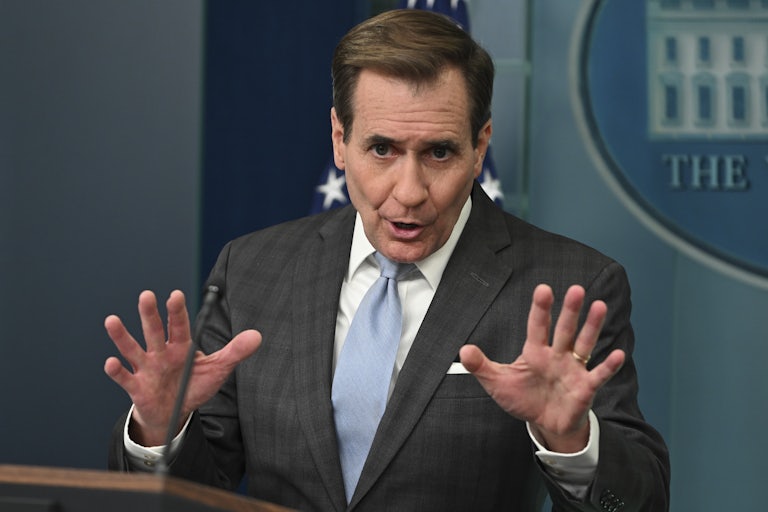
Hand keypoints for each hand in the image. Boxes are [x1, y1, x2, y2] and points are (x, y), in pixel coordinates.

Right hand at [103, 290, 260, 445]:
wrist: (174, 414)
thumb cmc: (194, 386)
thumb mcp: (218, 369)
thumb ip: (235, 352)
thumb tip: (257, 336)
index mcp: (181, 346)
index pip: (179, 324)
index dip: (177, 310)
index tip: (176, 295)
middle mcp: (161, 353)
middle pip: (155, 331)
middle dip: (150, 314)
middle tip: (147, 295)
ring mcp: (147, 368)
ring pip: (133, 349)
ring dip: (122, 336)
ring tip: (112, 321)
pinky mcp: (137, 387)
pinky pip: (125, 378)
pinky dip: (117, 371)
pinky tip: (111, 362)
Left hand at [460, 284, 624, 452]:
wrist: (545, 424)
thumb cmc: (524, 399)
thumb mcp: (498, 383)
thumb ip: (481, 366)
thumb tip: (462, 351)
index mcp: (535, 351)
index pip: (538, 326)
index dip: (540, 309)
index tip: (543, 290)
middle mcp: (557, 355)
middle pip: (564, 329)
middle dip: (569, 310)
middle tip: (576, 289)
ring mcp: (573, 369)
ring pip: (584, 344)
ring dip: (592, 327)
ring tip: (600, 306)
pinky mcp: (585, 388)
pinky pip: (599, 375)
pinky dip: (609, 366)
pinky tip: (619, 355)